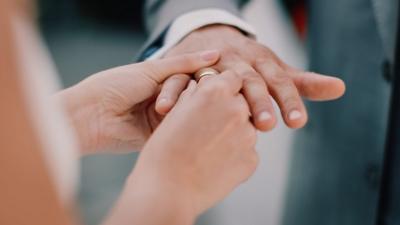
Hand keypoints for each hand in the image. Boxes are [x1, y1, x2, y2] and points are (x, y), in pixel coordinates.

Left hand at [56, 50, 219, 153]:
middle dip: (181, 95)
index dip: (197, 77)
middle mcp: (163, 98)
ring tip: (159, 111)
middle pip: (189, 94)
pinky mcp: (158, 137)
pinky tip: (176, 125)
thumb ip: (183, 64)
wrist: (90, 115)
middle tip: (162, 103)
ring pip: (184, 112)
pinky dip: (176, 126)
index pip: (190, 77)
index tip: (206, 77)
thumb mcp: (151, 70)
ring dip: (177, 111)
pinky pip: (176, 130)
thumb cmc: (115, 86)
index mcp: (160, 80)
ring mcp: (161, 118)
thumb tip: (214, 54)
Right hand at [127, 71, 257, 219]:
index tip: (215, 96)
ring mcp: (247, 136)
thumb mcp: (173, 113)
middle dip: (229, 109)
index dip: (223, 86)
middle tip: (210, 125)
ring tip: (208, 148)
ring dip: (233, 132)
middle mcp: (237, 109)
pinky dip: (234, 154)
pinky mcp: (251, 160)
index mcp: (216, 91)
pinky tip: (214, 163)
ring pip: (246, 127)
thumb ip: (192, 95)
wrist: (167, 190)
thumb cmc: (163, 152)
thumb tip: (199, 87)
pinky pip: (246, 150)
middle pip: (242, 101)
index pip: (233, 77)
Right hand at [156, 25, 345, 130]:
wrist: (211, 38)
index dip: (288, 99)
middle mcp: (237, 60)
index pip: (278, 80)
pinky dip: (173, 92)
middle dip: (257, 101)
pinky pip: (178, 79)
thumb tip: (339, 88)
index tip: (297, 122)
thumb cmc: (248, 62)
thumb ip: (301, 83)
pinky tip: (167, 110)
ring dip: (215, 97)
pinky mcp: (185, 66)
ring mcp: (210, 62)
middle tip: (265, 125)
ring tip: (218, 118)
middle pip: (250, 79)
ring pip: (214, 78)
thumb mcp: (274, 69)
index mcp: (261, 61)